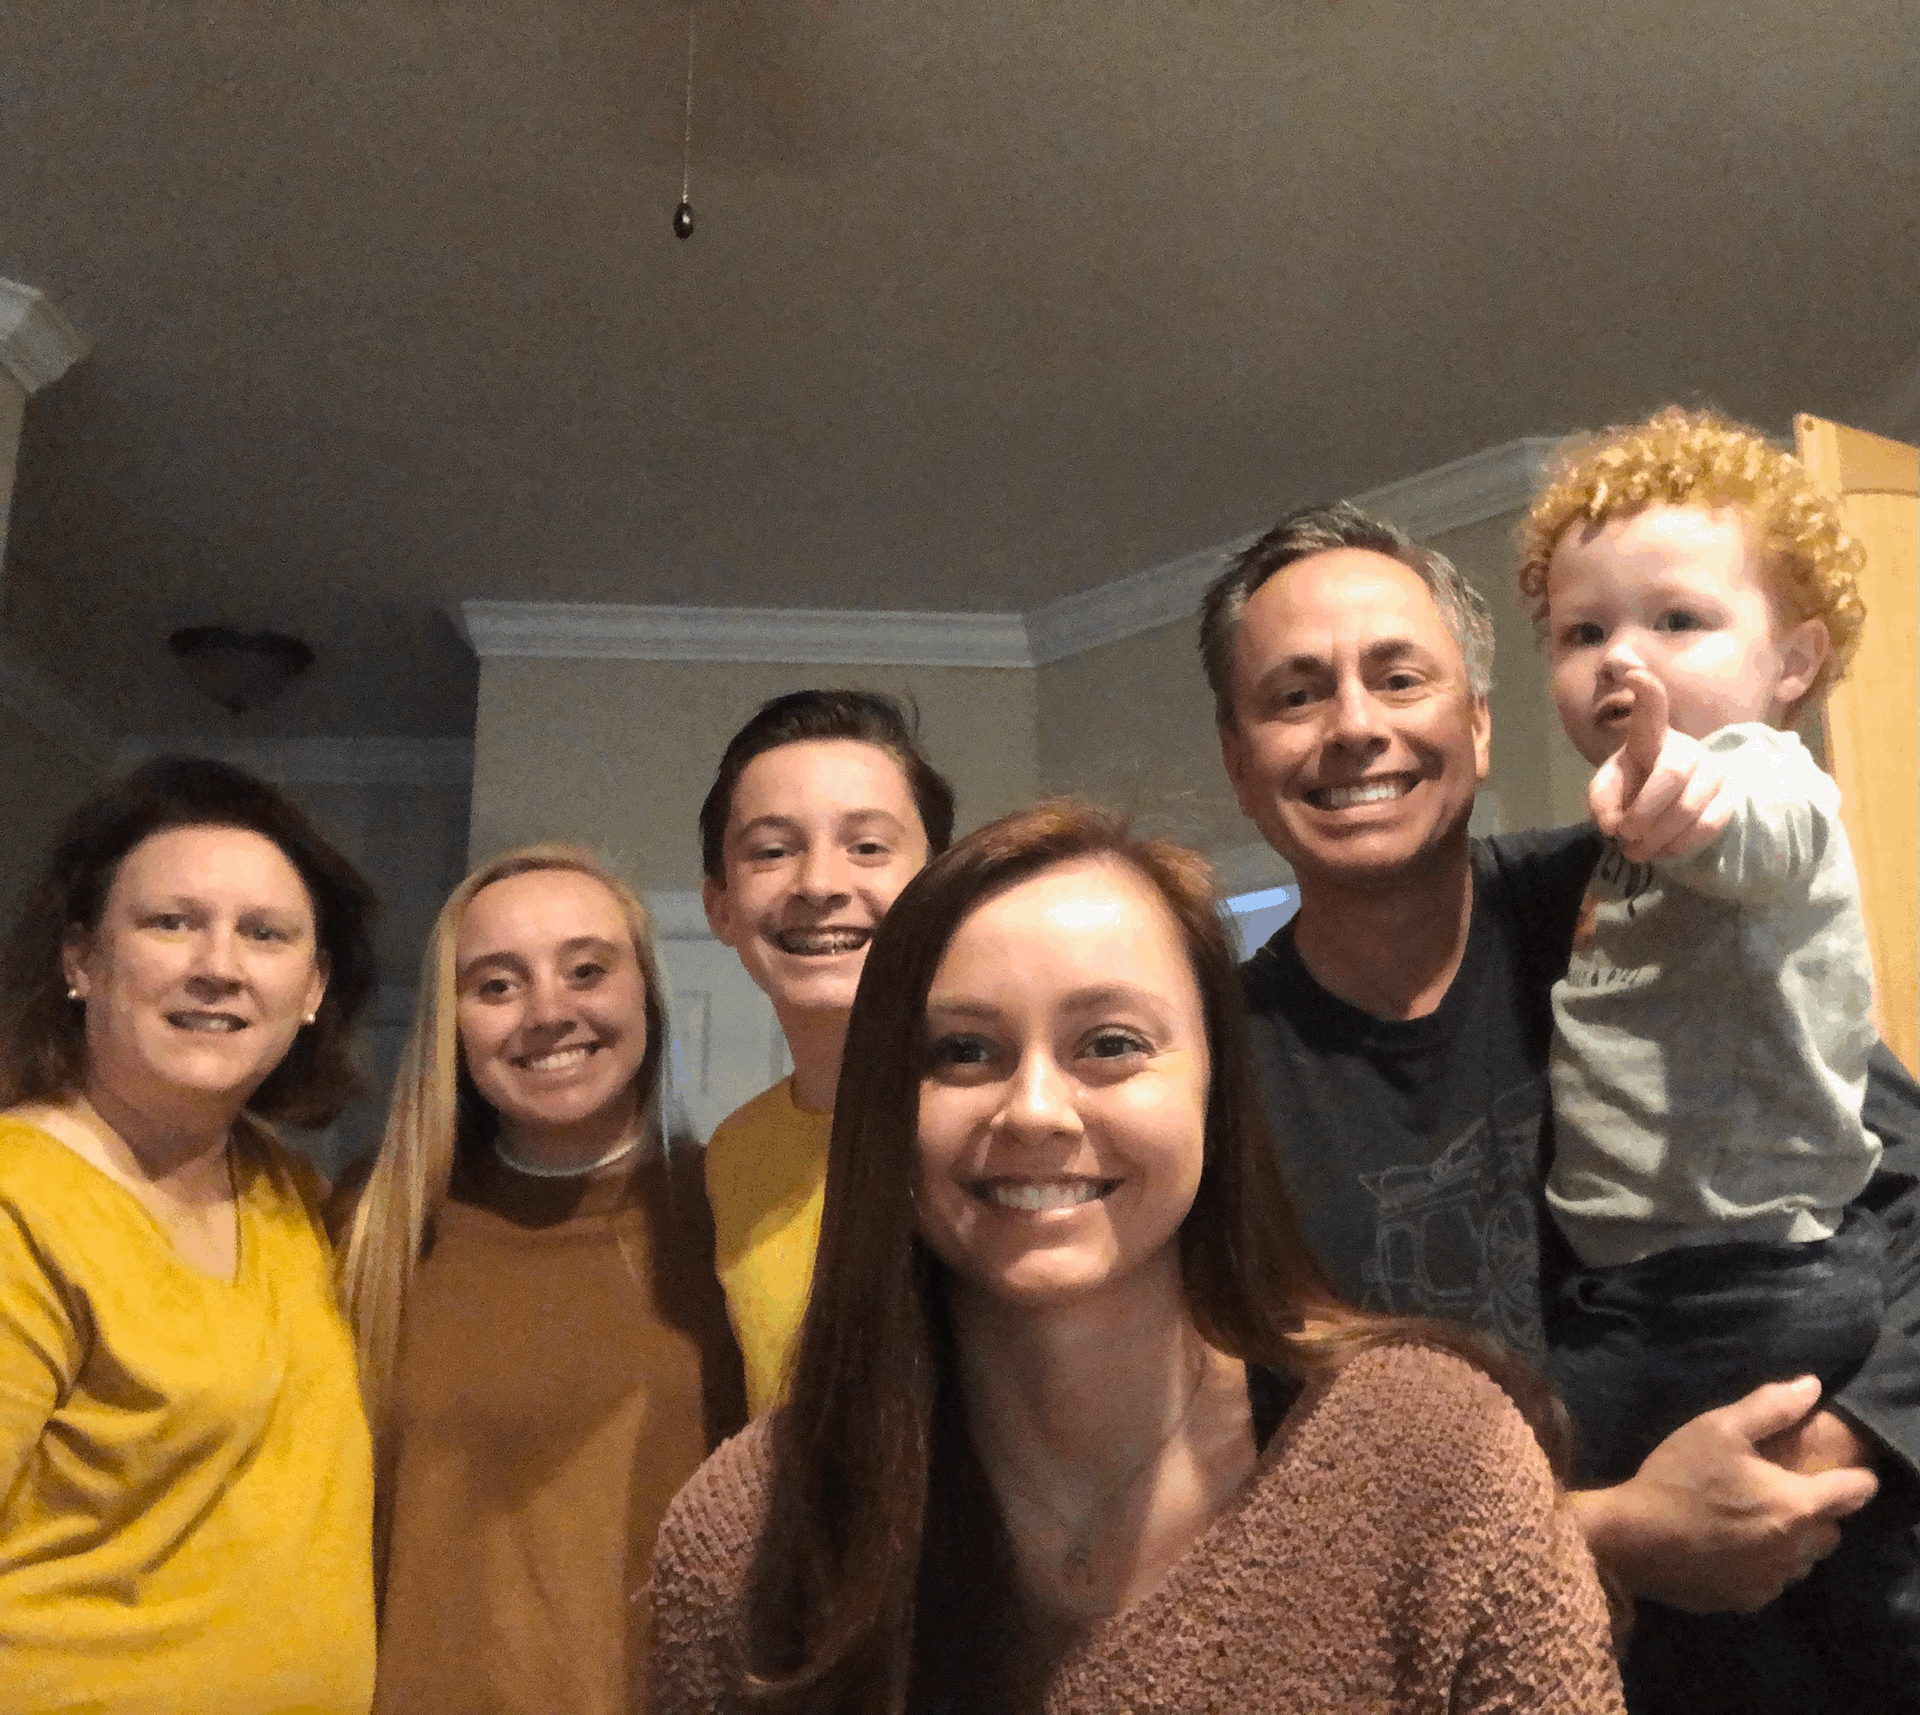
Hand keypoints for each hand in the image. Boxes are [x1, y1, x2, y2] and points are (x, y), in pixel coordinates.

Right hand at [1569, 1376, 1877, 1612]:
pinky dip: (1765, 1564)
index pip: (1856, 1492)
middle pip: (1832, 1531)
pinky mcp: (1749, 1601)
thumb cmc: (1678, 1477)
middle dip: (1818, 1512)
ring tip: (1758, 1521)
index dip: (1853, 1478)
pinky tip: (1732, 1546)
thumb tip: (1811, 1386)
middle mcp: (1796, 1549)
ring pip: (1805, 1560)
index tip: (1836, 1470)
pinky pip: (1775, 1581)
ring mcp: (1774, 1582)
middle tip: (1782, 1492)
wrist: (1632, 1539)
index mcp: (1796, 1504)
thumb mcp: (1718, 1428)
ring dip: (1793, 1541)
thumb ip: (1770, 1407)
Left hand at [1587, 669, 1733, 862]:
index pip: (1651, 707)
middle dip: (1647, 808)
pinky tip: (1664, 851)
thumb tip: (1613, 824)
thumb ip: (1601, 801)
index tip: (1630, 672)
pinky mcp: (1730, 797)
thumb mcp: (1607, 790)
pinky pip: (1712, 823)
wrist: (1665, 805)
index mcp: (1650, 736)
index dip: (1645, 689)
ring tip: (1636, 850)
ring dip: (1661, 835)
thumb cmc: (1632, 787)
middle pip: (1674, 771)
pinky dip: (1683, 843)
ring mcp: (1713, 770)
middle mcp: (1686, 746)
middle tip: (1625, 834)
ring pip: (1693, 804)